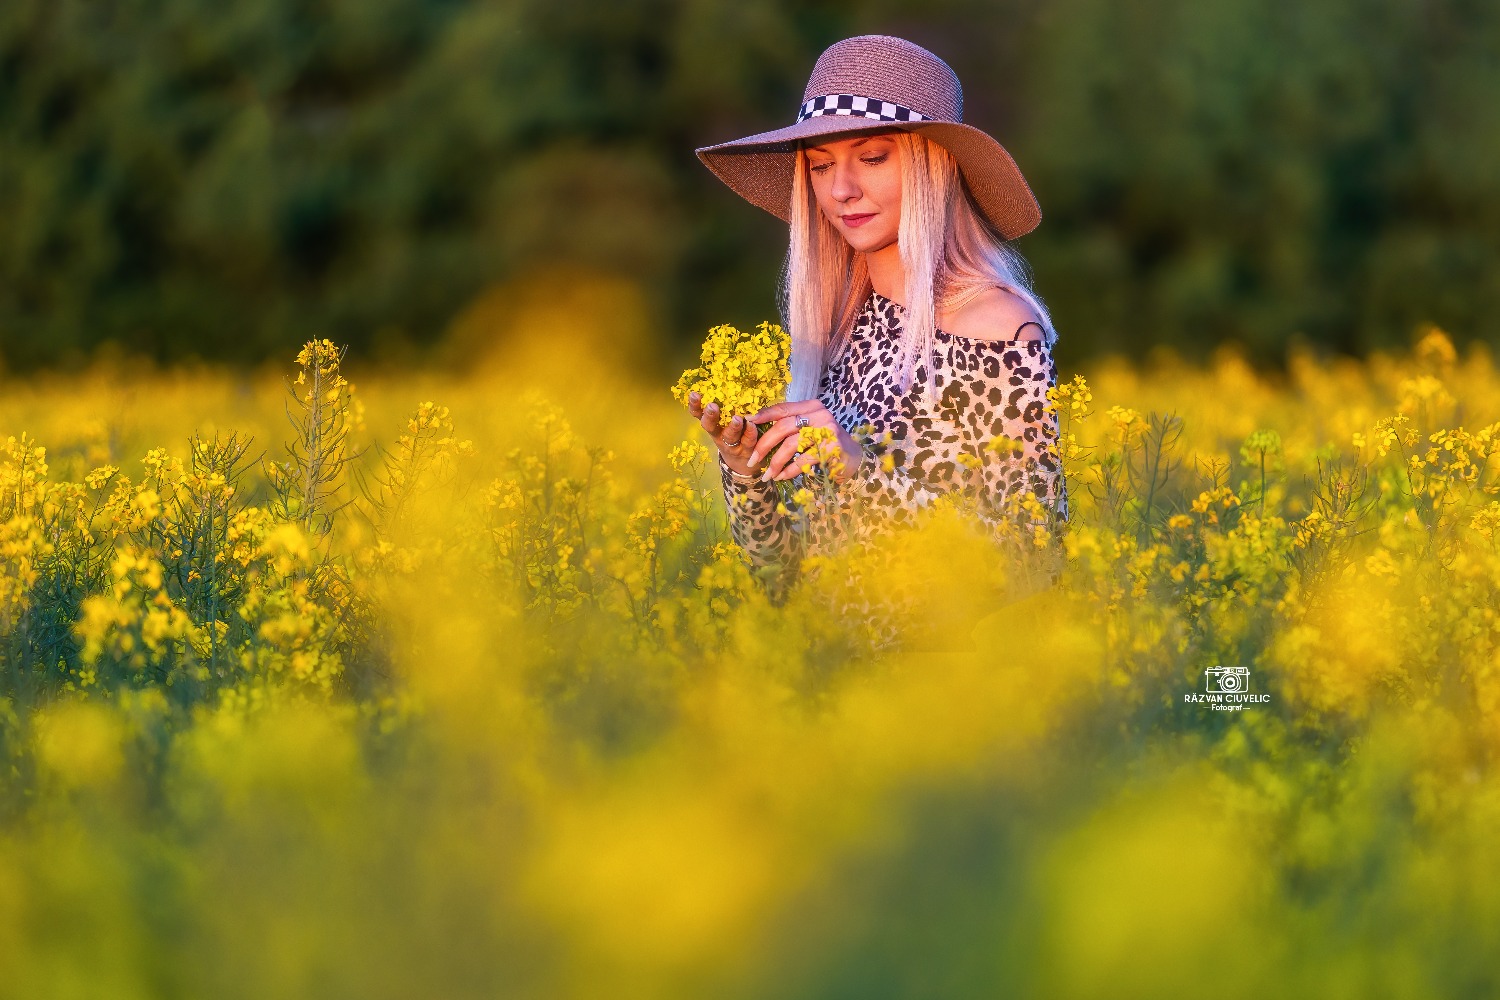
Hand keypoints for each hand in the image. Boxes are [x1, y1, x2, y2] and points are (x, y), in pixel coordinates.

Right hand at [686, 391, 764, 476]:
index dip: (695, 405)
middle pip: (710, 426)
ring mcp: (731, 444)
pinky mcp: (746, 450)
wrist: (743, 460)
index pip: (699, 414)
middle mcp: (718, 434)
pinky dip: (750, 433)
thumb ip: (727, 403)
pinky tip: (753, 425)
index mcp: (712, 423)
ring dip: (732, 427)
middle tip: (712, 406)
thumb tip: (729, 379)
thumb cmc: (734, 432)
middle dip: (710, 416)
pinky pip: (748, 441)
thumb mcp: (726, 418)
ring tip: (736, 419)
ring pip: (729, 436)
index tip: (694, 394)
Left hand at [745, 400, 864, 482]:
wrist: (854, 457)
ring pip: (791, 445)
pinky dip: (790, 470)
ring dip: (776, 462)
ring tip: (767, 475)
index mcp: (811, 406)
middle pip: (783, 427)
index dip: (763, 415)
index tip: (747, 423)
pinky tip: (782, 477)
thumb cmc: (826, 442)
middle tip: (752, 459)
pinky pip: (803, 460)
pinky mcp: (830, 448)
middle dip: (764, 445)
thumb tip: (757, 426)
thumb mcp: (810, 427)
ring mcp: (826, 430)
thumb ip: (791, 424)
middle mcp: (819, 414)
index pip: (783, 408)